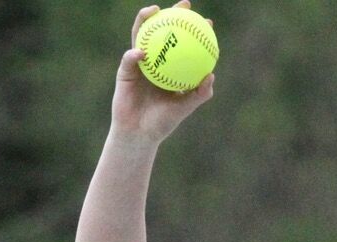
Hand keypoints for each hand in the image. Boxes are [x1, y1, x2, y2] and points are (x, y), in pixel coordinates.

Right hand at [111, 2, 213, 144]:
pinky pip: (129, 60)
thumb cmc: (162, 123)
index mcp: (171, 68)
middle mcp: (156, 62)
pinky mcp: (124, 71)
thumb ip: (199, 94)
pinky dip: (135, 55)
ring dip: (146, 20)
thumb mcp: (184, 108)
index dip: (194, 31)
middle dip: (173, 14)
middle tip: (185, 5)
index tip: (207, 22)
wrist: (139, 134)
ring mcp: (139, 64)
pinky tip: (142, 52)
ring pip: (141, 36)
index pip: (184, 45)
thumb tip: (211, 75)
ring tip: (155, 11)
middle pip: (163, 32)